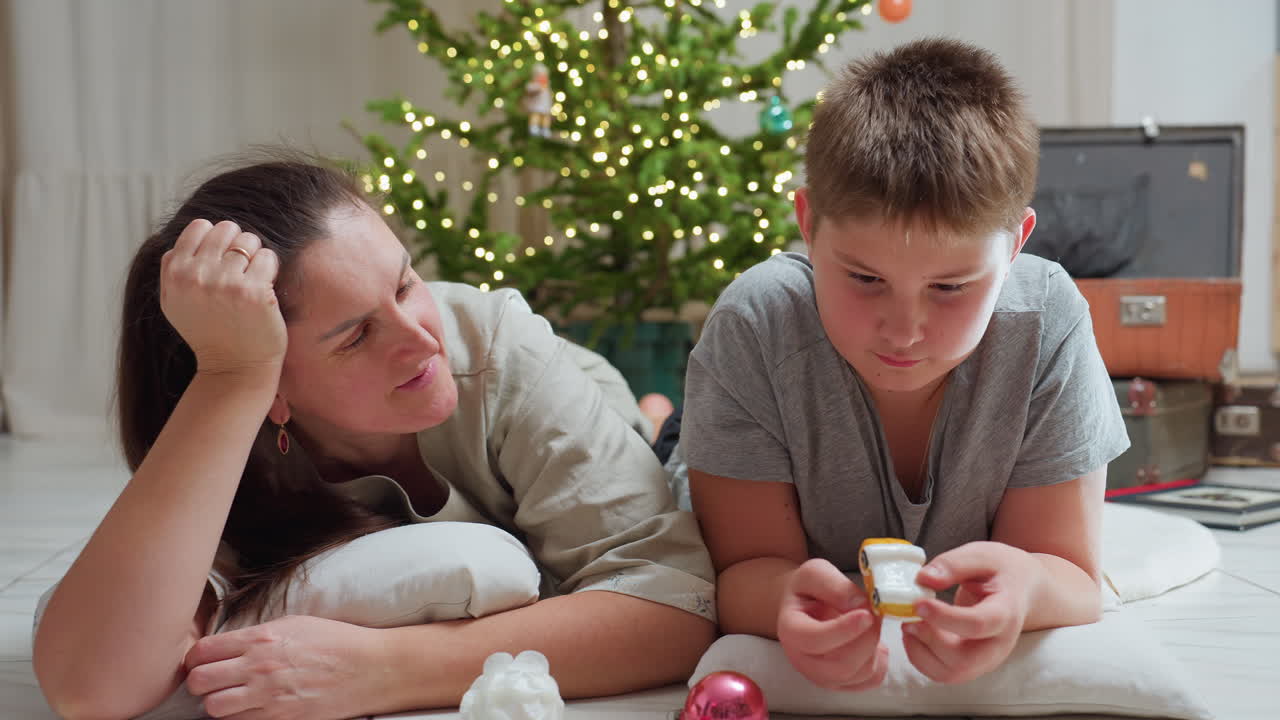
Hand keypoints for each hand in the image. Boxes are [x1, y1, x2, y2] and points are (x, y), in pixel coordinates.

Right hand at [161, 219, 286, 377]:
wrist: (233, 368)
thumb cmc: (208, 333)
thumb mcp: (174, 301)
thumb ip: (174, 267)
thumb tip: (193, 232)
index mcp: (175, 273)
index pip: (199, 226)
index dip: (217, 239)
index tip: (223, 259)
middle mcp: (197, 275)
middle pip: (227, 229)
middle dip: (238, 245)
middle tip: (242, 270)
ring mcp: (226, 283)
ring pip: (249, 240)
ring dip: (256, 256)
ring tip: (252, 280)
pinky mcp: (255, 292)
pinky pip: (268, 257)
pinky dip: (271, 268)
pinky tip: (265, 289)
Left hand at [184, 615, 381, 719]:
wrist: (370, 668)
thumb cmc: (336, 641)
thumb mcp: (294, 624)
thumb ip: (257, 635)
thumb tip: (228, 645)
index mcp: (261, 638)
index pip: (202, 651)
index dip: (195, 659)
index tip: (201, 662)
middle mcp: (259, 667)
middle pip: (199, 681)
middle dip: (199, 682)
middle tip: (210, 682)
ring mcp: (268, 696)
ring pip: (213, 708)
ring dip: (217, 704)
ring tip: (230, 698)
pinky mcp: (280, 719)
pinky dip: (239, 718)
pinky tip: (251, 709)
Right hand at [776, 559, 887, 690]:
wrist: (803, 608)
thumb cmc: (807, 590)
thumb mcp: (814, 573)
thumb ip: (833, 584)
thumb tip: (860, 604)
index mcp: (791, 630)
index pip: (814, 640)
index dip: (843, 630)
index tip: (866, 614)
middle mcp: (803, 661)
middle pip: (840, 666)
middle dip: (866, 640)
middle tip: (875, 614)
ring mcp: (822, 676)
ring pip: (859, 674)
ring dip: (874, 646)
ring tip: (871, 623)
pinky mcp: (842, 683)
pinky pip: (871, 680)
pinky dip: (880, 661)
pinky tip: (872, 641)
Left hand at [903, 541, 1038, 683]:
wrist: (1022, 589)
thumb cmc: (1001, 570)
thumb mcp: (982, 554)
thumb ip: (953, 564)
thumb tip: (923, 579)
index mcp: (1006, 612)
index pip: (977, 624)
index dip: (944, 617)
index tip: (918, 603)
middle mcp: (999, 643)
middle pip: (964, 660)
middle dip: (930, 641)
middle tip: (910, 617)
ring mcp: (987, 659)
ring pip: (952, 673)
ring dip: (921, 652)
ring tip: (909, 624)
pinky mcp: (972, 664)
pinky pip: (944, 674)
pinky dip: (921, 659)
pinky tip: (914, 634)